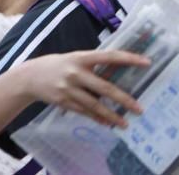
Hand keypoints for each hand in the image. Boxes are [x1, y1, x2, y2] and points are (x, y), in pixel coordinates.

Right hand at [17, 50, 149, 126]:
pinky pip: (84, 112)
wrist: (30, 76)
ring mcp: (68, 89)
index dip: (129, 59)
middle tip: (139, 108)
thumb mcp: (78, 57)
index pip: (110, 56)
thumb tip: (123, 66)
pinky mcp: (63, 101)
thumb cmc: (62, 64)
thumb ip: (97, 63)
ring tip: (125, 123)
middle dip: (123, 99)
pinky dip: (97, 118)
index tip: (147, 63)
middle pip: (104, 88)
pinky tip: (108, 123)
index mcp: (83, 57)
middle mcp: (76, 73)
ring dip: (111, 115)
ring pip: (94, 105)